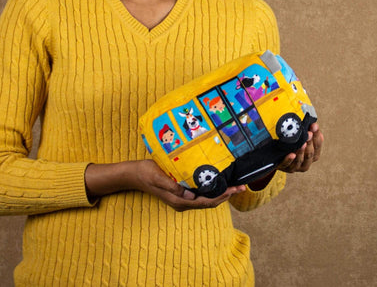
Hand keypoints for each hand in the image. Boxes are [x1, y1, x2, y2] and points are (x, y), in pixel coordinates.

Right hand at [131, 160, 245, 211]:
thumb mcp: (159, 177)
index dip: (222, 197)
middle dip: (226, 195)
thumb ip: (173, 187)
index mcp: (179, 201)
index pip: (205, 202)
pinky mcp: (181, 193)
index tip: (234, 190)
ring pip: (206, 199)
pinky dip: (212, 190)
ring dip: (221, 193)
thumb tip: (190, 196)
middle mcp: (182, 202)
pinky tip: (217, 182)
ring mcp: (182, 199)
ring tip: (234, 185)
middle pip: (209, 202)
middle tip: (241, 187)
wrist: (135, 175)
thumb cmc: (147, 173)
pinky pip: (200, 194)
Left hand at [278, 122, 322, 172]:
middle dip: (310, 143)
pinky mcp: (285, 168)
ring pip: (300, 160)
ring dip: (301, 152)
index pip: (318, 145)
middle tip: (308, 133)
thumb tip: (311, 122)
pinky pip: (288, 165)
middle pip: (310, 153)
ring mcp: (296, 167)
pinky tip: (291, 154)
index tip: (314, 126)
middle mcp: (306, 162)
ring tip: (302, 144)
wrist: (275, 157)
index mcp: (313, 154)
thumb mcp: (299, 138)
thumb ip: (306, 132)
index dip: (317, 136)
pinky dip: (289, 160)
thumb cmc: (291, 145)